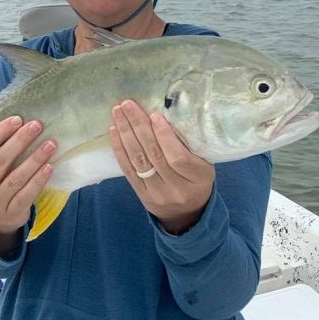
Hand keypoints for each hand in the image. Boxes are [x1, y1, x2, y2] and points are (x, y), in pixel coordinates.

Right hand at [0, 116, 55, 241]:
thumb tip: (18, 123)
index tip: (17, 119)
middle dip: (19, 141)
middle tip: (36, 126)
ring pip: (15, 177)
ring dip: (34, 158)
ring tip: (50, 144)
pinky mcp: (10, 214)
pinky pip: (27, 194)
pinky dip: (39, 179)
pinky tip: (49, 166)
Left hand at [109, 100, 214, 234]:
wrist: (187, 214)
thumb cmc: (196, 179)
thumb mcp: (204, 163)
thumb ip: (189, 145)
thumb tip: (165, 114)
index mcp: (198, 178)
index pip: (179, 158)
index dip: (164, 136)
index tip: (154, 115)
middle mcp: (177, 188)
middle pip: (154, 155)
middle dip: (139, 127)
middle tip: (128, 105)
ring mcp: (158, 194)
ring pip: (139, 160)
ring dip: (126, 133)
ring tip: (118, 112)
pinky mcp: (142, 195)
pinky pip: (128, 170)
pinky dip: (120, 149)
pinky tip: (114, 131)